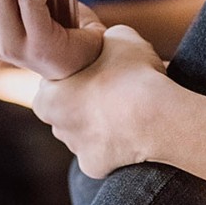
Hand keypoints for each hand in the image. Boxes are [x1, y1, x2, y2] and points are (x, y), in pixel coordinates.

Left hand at [33, 25, 176, 176]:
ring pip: (85, 132)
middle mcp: (54, 126)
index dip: (80, 71)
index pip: (58, 80)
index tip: (102, 68)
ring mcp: (75, 149)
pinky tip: (134, 131)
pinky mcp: (94, 168)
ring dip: (102, 122)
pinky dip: (116, 144)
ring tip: (130, 109)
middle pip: (69, 109)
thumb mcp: (120, 37)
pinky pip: (103, 153)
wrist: (158, 118)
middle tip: (116, 88)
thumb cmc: (134, 74)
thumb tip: (107, 37)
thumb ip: (103, 36)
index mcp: (47, 95)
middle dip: (88, 100)